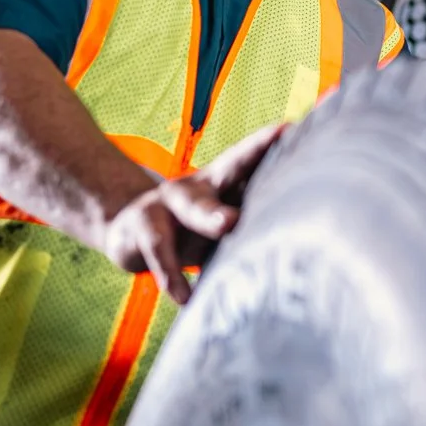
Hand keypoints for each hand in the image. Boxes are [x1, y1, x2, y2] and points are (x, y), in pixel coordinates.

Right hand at [99, 123, 284, 303]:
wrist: (128, 236)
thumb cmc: (190, 232)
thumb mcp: (219, 223)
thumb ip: (249, 223)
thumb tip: (296, 237)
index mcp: (223, 182)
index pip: (253, 160)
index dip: (271, 144)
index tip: (292, 128)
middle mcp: (199, 184)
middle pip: (231, 166)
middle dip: (255, 154)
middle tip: (279, 142)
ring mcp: (168, 201)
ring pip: (193, 207)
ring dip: (211, 214)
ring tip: (228, 224)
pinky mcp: (142, 226)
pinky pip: (159, 250)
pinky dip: (172, 275)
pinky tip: (183, 297)